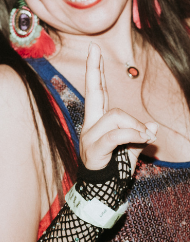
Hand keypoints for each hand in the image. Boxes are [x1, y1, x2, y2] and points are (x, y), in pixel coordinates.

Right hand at [79, 42, 157, 172]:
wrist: (102, 193)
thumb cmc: (114, 172)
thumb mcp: (131, 151)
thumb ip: (139, 137)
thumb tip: (152, 128)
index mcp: (98, 122)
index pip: (97, 92)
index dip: (95, 71)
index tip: (94, 51)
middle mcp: (90, 125)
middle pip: (94, 92)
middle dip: (93, 69)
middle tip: (93, 48)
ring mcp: (89, 136)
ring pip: (116, 116)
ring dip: (136, 126)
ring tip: (144, 138)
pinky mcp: (94, 148)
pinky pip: (116, 134)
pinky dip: (133, 134)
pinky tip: (142, 139)